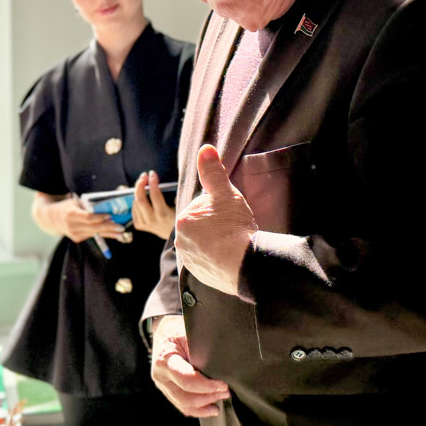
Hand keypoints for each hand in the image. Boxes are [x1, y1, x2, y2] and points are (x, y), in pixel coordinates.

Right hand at [37, 195, 124, 244]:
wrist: (52, 219)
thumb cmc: (68, 206)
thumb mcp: (76, 202)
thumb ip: (89, 204)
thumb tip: (109, 201)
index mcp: (71, 214)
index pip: (88, 217)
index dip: (99, 218)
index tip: (110, 216)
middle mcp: (72, 226)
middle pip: (94, 228)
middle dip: (109, 228)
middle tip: (121, 227)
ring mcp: (74, 234)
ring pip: (95, 234)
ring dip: (109, 233)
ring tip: (121, 233)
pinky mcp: (77, 239)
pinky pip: (92, 236)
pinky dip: (103, 234)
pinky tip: (112, 234)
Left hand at [131, 170, 175, 239]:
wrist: (173, 237)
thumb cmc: (177, 218)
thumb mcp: (179, 208)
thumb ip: (175, 196)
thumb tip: (163, 185)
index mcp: (163, 214)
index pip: (155, 196)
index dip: (152, 182)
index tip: (152, 173)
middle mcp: (152, 219)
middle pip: (140, 199)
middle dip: (140, 184)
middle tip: (144, 175)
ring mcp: (144, 224)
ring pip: (135, 203)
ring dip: (139, 191)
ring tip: (144, 185)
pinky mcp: (139, 225)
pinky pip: (134, 209)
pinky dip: (136, 201)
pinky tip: (142, 198)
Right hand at [150, 315, 229, 416]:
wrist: (164, 331)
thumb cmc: (178, 330)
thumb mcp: (188, 333)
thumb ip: (201, 349)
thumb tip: (223, 365)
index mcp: (165, 360)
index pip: (186, 380)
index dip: (206, 386)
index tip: (223, 384)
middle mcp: (161, 376)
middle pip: (185, 397)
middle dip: (209, 396)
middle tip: (226, 391)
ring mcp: (163, 386)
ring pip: (184, 405)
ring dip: (205, 405)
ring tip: (222, 399)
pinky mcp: (168, 391)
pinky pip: (182, 406)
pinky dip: (198, 410)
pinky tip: (211, 409)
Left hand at [174, 145, 257, 294]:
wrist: (244, 264)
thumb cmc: (234, 226)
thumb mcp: (225, 193)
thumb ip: (213, 172)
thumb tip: (205, 149)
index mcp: (184, 219)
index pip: (201, 209)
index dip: (217, 210)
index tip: (228, 215)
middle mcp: (181, 241)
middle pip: (200, 227)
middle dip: (214, 227)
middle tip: (232, 229)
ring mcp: (191, 260)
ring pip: (204, 245)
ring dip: (216, 243)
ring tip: (233, 243)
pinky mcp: (201, 275)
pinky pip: (208, 262)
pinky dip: (218, 259)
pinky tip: (231, 257)